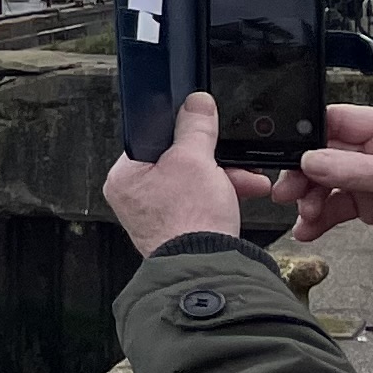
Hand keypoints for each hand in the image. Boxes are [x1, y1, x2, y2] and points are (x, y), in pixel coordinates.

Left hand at [107, 90, 254, 252]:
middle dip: (214, 159)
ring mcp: (155, 214)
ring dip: (225, 177)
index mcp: (125, 175)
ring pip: (193, 180)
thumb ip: (195, 127)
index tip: (206, 128)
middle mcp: (135, 195)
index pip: (154, 137)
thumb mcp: (196, 160)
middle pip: (178, 160)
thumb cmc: (191, 221)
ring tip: (248, 180)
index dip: (185, 132)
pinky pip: (199, 200)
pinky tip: (242, 192)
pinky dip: (221, 195)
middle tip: (233, 159)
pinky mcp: (177, 227)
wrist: (209, 268)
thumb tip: (196, 103)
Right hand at [283, 103, 372, 278]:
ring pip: (328, 181)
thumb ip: (351, 168)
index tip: (287, 152)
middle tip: (287, 191)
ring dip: (310, 198)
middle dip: (305, 173)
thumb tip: (308, 161)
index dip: (312, 134)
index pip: (342, 121)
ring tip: (305, 214)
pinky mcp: (372, 206)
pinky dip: (319, 218)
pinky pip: (335, 206)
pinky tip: (308, 230)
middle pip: (328, 153)